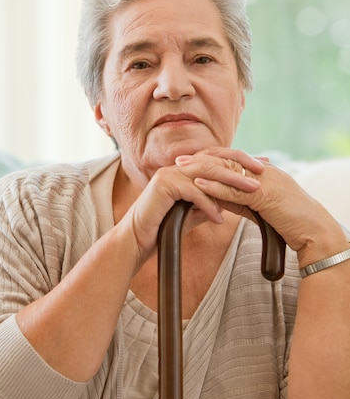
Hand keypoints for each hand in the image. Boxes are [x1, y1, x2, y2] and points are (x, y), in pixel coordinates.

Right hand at [120, 147, 262, 265]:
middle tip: (263, 172)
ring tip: (252, 192)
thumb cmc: (161, 228)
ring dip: (232, 182)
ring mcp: (169, 174)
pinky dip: (208, 205)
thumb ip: (204, 205)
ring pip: (207, 173)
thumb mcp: (189, 214)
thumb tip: (224, 206)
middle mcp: (177, 167)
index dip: (239, 160)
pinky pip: (193, 192)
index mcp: (184, 169)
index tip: (262, 166)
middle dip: (241, 165)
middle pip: (215, 160)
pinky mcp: (164, 186)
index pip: (216, 158)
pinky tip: (219, 218)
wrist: (137, 240)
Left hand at [174, 147, 343, 258]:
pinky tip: (198, 185)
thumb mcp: (260, 207)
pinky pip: (235, 188)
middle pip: (226, 159)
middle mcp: (263, 171)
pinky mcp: (264, 195)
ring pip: (227, 170)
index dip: (209, 158)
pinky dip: (215, 186)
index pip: (231, 159)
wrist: (314, 232)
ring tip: (181, 169)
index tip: (189, 161)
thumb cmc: (291, 222)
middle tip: (178, 161)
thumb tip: (216, 197)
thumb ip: (239, 199)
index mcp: (263, 172)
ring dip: (201, 168)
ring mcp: (264, 180)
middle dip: (200, 159)